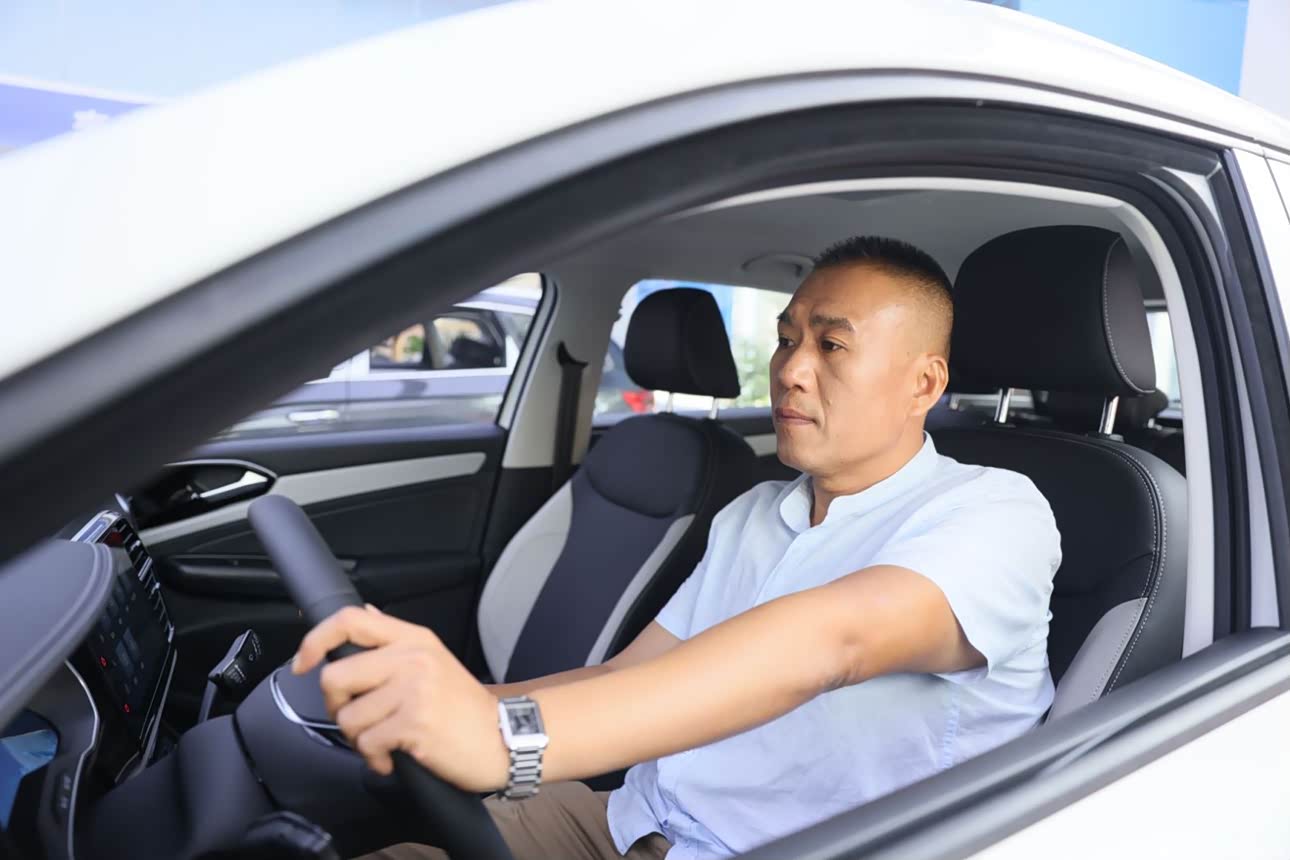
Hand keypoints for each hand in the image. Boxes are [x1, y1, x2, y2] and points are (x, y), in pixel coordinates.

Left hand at [292, 605, 507, 791]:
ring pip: (348, 718)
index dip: (315, 640)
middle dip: (338, 708)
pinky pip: (367, 744)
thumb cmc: (465, 706)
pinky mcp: (414, 724)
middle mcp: (412, 658)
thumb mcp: (434, 659)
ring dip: (359, 740)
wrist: (505, 737)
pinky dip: (375, 760)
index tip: (303, 663)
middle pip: (334, 677)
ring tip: (386, 741)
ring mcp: (414, 690)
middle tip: (362, 720)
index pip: (350, 620)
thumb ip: (394, 640)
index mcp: (414, 638)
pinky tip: (394, 759)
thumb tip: (366, 615)